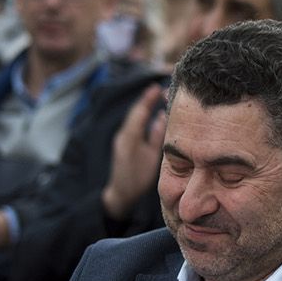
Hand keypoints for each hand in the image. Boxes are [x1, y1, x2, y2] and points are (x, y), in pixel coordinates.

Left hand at [102, 85, 166, 220]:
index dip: (148, 98)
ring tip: (157, 99)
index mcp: (129, 136)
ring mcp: (122, 139)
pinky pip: (134, 125)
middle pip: (136, 112)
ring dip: (145, 108)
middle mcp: (123, 134)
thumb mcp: (151, 158)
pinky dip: (142, 117)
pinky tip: (150, 116)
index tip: (157, 87)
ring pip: (134, 118)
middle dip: (147, 100)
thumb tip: (162, 117)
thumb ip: (156, 137)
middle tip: (160, 90)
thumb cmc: (137, 179)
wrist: (120, 193)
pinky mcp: (124, 144)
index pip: (139, 111)